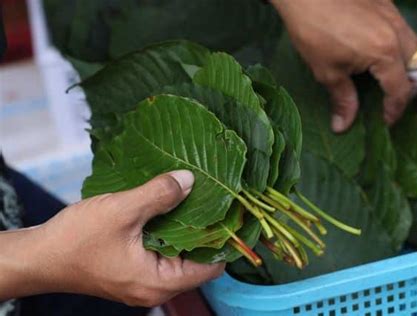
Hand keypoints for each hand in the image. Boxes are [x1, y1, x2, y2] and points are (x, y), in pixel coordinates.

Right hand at [0, 170, 223, 306]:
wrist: (40, 256)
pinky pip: (162, 252)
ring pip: (179, 254)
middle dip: (205, 230)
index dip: (223, 239)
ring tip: (193, 197)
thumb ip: (159, 194)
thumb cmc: (76, 239)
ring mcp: (144, 281)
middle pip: (197, 260)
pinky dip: (169, 231)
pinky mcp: (134, 271)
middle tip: (213, 197)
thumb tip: (191, 180)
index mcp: (159, 282)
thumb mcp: (122, 210)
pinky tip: (169, 206)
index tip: (231, 211)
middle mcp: (156, 288)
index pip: (210, 266)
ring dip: (185, 228)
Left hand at [271, 0, 416, 131]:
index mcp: (385, 53)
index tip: (386, 122)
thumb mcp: (326, 71)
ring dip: (408, 67)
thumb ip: (342, 99)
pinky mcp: (387, 5)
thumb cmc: (312, 31)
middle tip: (391, 99)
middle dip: (411, 88)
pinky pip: (404, 31)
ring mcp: (395, 16)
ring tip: (385, 78)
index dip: (394, 110)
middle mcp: (397, 34)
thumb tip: (342, 126)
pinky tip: (376, 53)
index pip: (400, 90)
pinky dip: (399, 48)